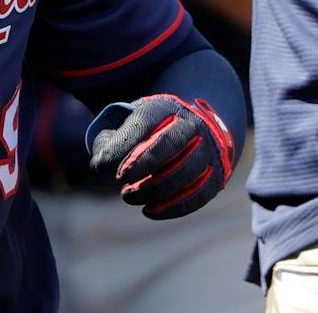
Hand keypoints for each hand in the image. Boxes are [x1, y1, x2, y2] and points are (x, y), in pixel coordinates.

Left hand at [88, 94, 234, 218]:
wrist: (194, 135)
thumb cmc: (150, 132)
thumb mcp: (129, 125)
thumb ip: (111, 140)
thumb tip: (101, 165)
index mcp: (166, 107)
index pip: (144, 122)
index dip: (124, 145)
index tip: (103, 166)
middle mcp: (192, 125)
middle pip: (170, 143)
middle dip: (144, 163)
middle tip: (121, 180)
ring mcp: (208, 150)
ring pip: (186, 171)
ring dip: (155, 189)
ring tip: (128, 197)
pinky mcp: (216, 176)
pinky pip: (198, 194)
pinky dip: (173, 206)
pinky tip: (149, 211)